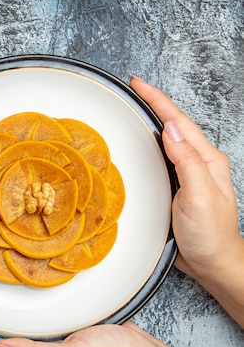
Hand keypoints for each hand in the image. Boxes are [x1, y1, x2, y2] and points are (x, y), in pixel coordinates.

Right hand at [129, 77, 243, 326]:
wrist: (213, 263)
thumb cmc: (209, 234)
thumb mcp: (199, 196)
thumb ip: (186, 161)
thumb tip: (169, 129)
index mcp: (206, 160)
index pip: (178, 121)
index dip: (158, 100)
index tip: (139, 84)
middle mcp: (198, 162)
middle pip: (173, 124)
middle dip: (154, 104)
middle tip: (133, 90)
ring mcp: (188, 174)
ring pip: (167, 139)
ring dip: (151, 121)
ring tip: (134, 109)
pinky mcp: (176, 186)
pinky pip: (161, 157)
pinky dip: (149, 144)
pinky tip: (140, 145)